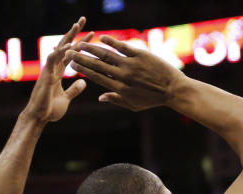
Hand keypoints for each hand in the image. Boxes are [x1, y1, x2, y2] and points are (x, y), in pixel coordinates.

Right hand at [22, 18, 91, 123]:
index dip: (81, 44)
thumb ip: (74, 89)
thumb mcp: (67, 98)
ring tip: (77, 25)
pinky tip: (70, 45)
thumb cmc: (50, 110)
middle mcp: (54, 67)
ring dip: (68, 36)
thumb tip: (83, 81)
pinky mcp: (46, 75)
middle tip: (83, 19)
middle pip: (65, 46)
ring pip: (59, 48)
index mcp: (59, 72)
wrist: (39, 118)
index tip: (92, 34)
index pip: (72, 54)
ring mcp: (49, 70)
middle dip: (74, 32)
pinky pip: (54, 60)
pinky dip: (62, 52)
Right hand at [67, 35, 186, 110]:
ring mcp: (131, 64)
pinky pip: (122, 47)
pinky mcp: (140, 55)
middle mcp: (123, 76)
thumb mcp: (134, 105)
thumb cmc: (153, 100)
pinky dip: (111, 41)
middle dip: (81, 57)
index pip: (96, 77)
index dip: (83, 69)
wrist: (173, 90)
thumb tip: (100, 97)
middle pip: (97, 64)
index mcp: (120, 88)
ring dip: (91, 48)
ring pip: (107, 54)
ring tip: (80, 43)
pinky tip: (102, 38)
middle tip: (69, 51)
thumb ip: (115, 100)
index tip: (72, 64)